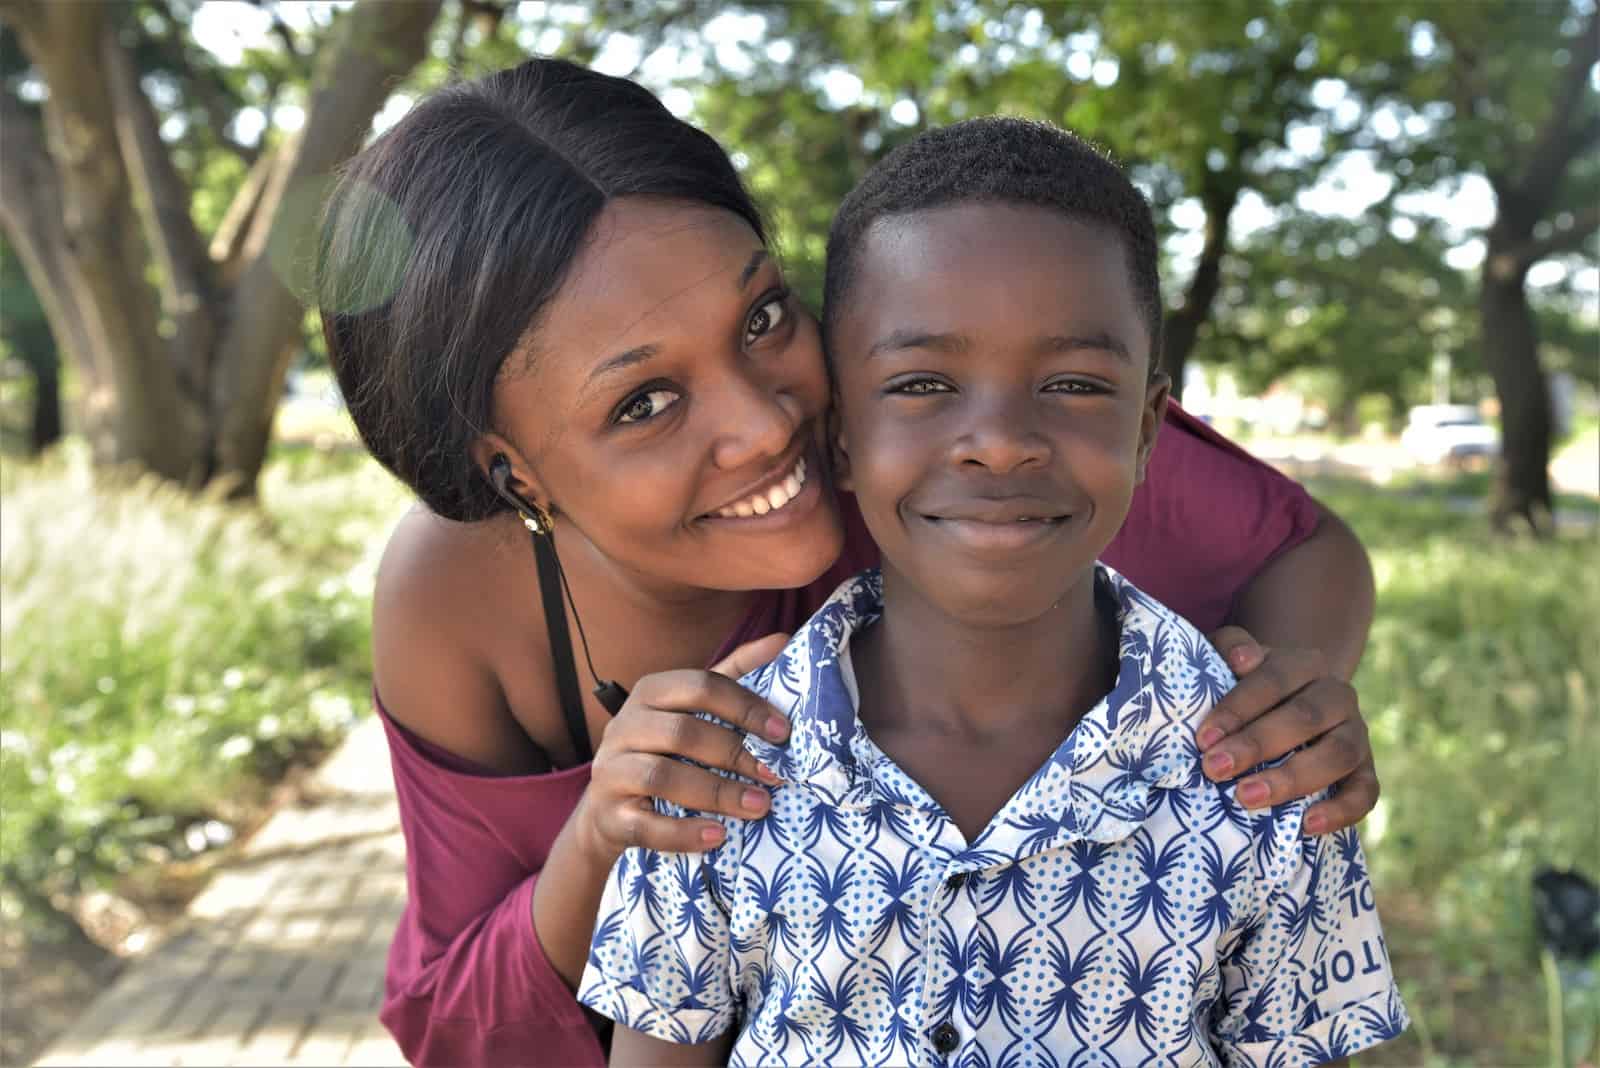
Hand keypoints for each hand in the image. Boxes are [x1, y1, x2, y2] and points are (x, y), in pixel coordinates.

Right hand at [575, 634, 790, 862]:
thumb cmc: (667, 750)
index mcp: (651, 693)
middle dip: (734, 753)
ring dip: (717, 792)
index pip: (699, 686)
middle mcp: (624, 726)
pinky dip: (684, 832)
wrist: (612, 809)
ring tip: (758, 806)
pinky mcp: (608, 815)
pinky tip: (718, 836)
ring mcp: (611, 771)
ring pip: (662, 776)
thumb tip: (783, 640)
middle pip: (682, 732)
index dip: (744, 706)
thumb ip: (735, 675)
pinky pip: (645, 826)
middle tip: (776, 776)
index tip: (783, 732)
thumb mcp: (695, 710)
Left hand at [1197, 626, 1377, 835]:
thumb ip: (1231, 646)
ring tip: (1247, 797)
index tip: (1203, 739)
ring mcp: (1356, 733)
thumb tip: (1242, 659)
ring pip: (1338, 754)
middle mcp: (1337, 694)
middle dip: (1256, 745)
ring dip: (1292, 778)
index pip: (1273, 680)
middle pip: (1304, 717)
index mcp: (1304, 663)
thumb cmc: (1247, 686)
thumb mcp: (1232, 658)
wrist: (1290, 707)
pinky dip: (1342, 810)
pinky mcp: (1366, 770)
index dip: (1237, 708)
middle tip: (1215, 769)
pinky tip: (1307, 825)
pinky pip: (1366, 792)